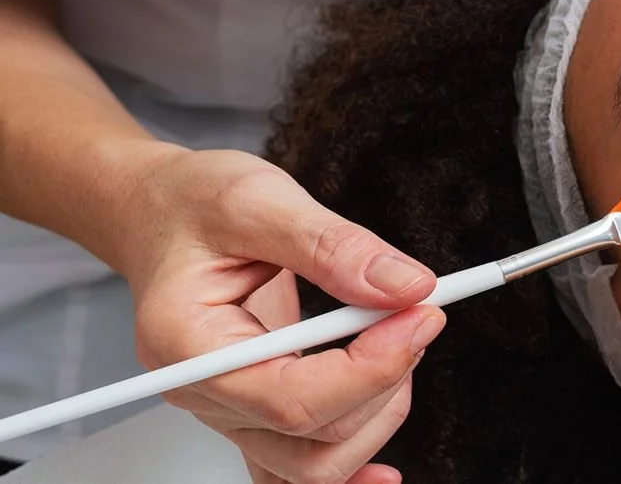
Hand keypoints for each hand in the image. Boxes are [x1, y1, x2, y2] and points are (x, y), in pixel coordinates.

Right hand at [116, 144, 442, 483]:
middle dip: (385, 381)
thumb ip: (334, 247)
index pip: (290, 397)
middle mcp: (202, 392)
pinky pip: (297, 467)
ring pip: (313, 465)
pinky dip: (348, 466)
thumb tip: (407, 286)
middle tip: (420, 313)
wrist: (160, 211)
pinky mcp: (255, 408)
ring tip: (401, 342)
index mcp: (188, 345)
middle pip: (310, 438)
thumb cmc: (194, 204)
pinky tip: (383, 463)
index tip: (423, 315)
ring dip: (378, 416)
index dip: (372, 366)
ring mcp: (228, 409)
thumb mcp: (262, 200)